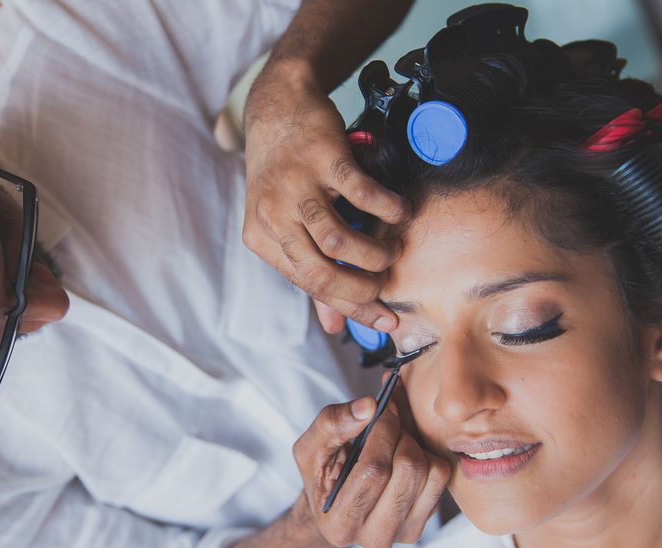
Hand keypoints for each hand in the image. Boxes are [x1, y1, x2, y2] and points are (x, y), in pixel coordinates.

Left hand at [242, 60, 410, 334]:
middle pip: (320, 272)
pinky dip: (384, 209)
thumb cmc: (285, 172)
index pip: (309, 286)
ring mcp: (295, 185)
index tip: (385, 322)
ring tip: (392, 252)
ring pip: (335, 241)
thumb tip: (335, 325)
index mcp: (262, 238)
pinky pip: (359, 194)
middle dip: (362, 290)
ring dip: (372, 255)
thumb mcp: (287, 222)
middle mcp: (272, 215)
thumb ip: (312, 271)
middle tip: (388, 284)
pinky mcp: (321, 157)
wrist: (278, 107)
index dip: (351, 308)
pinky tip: (399, 213)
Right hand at [292, 385, 449, 547]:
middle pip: (409, 469)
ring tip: (392, 436)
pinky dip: (426, 453)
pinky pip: (441, 476)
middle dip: (400, 432)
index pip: (374, 469)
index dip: (381, 430)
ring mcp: (405, 534)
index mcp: (341, 524)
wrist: (335, 505)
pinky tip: (403, 450)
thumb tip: (369, 406)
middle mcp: (376, 538)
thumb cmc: (321, 473)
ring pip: (431, 471)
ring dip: (414, 442)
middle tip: (387, 417)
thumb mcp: (310, 447)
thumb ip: (332, 424)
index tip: (379, 407)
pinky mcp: (425, 522)